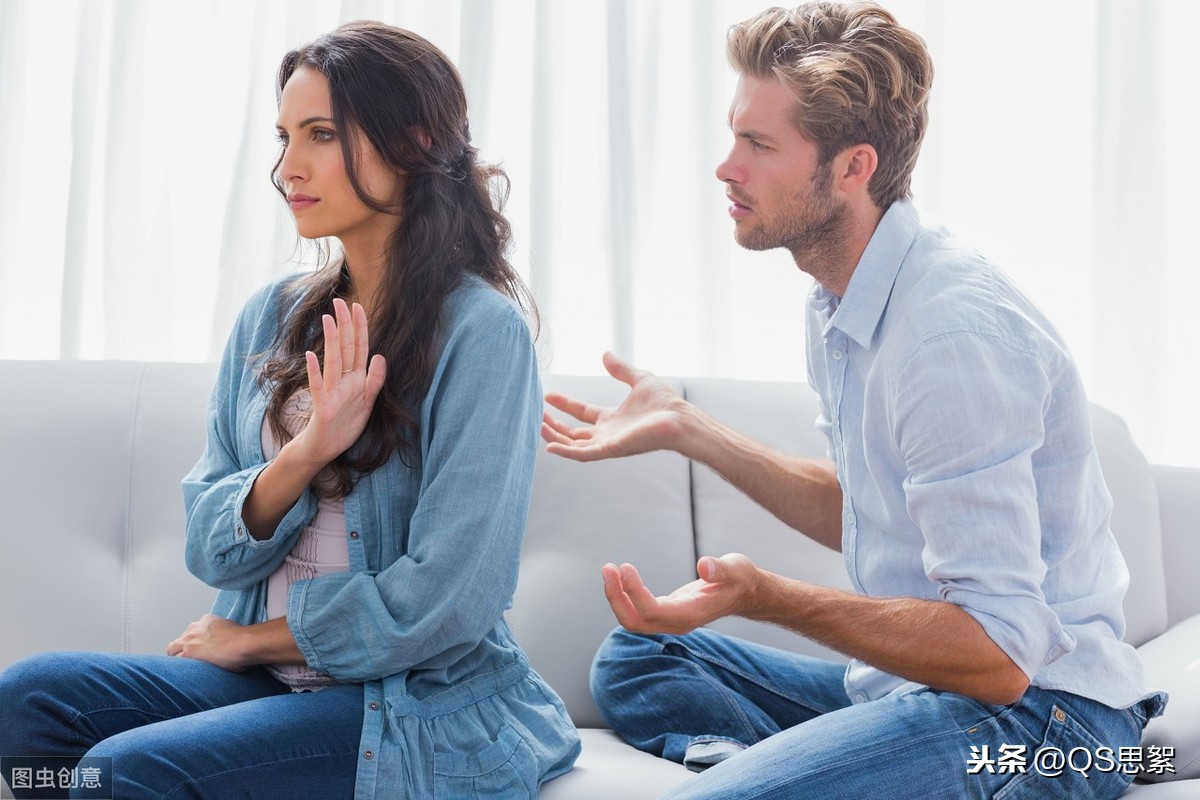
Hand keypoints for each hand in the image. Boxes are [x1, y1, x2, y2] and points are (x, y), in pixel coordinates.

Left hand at [167, 614, 248, 671]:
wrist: (245, 643)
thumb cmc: (244, 641)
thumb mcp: (232, 631)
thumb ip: (222, 635)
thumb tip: (224, 647)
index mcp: (207, 620)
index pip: (192, 632)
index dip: (194, 643)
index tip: (200, 650)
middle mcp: (195, 627)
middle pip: (180, 640)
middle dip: (183, 649)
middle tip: (191, 661)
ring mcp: (190, 639)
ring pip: (172, 650)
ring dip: (179, 659)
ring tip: (187, 670)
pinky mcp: (188, 652)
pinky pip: (176, 661)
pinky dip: (180, 668)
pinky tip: (186, 674)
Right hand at [291, 298, 386, 466]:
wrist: (323, 450)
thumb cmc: (342, 426)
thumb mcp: (367, 403)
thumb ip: (374, 381)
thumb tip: (381, 356)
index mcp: (355, 380)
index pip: (359, 348)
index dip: (360, 328)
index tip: (359, 306)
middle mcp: (342, 382)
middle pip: (345, 349)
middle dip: (345, 326)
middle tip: (340, 302)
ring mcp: (331, 393)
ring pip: (333, 362)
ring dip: (331, 341)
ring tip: (328, 320)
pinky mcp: (322, 407)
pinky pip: (317, 387)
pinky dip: (314, 372)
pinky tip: (311, 356)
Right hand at [542, 352, 686, 461]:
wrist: (678, 418)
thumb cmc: (665, 402)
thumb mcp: (638, 378)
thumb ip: (620, 369)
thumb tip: (605, 354)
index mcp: (612, 419)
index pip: (582, 413)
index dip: (564, 404)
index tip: (547, 394)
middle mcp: (607, 434)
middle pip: (573, 433)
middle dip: (553, 425)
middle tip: (536, 413)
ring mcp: (608, 444)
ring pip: (573, 445)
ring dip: (554, 437)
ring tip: (537, 425)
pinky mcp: (611, 451)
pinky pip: (583, 454)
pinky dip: (565, 452)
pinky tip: (549, 446)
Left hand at [601, 553, 760, 634]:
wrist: (745, 593)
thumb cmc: (740, 579)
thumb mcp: (736, 569)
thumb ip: (721, 569)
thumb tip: (704, 566)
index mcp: (691, 614)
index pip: (653, 612)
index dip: (634, 593)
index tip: (625, 567)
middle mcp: (677, 623)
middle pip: (636, 622)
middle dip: (617, 598)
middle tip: (608, 568)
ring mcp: (670, 620)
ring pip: (633, 620)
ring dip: (616, 597)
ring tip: (609, 569)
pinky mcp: (666, 613)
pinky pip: (637, 612)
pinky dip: (624, 596)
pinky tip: (619, 576)